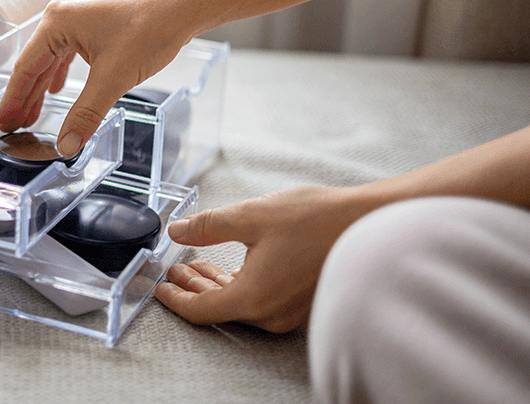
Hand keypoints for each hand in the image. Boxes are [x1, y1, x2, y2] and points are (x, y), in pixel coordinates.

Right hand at [0, 0, 192, 155]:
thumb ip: (86, 114)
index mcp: (57, 22)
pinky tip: (56, 90)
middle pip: (35, 64)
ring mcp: (76, 16)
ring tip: (31, 115)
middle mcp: (61, 15)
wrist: (182, 7)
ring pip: (50, 60)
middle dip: (25, 98)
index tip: (3, 123)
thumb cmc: (150, 28)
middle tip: (12, 126)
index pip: (26, 68)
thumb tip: (67, 145)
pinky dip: (59, 74)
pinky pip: (66, 53)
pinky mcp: (92, 22)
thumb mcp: (113, 78)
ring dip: (41, 88)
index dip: (14, 100)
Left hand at [155, 186, 371, 332]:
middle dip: (191, 288)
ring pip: (239, 303)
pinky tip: (229, 265)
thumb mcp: (250, 216)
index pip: (201, 310)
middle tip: (174, 269)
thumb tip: (178, 230)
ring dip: (213, 285)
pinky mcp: (299, 300)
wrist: (369, 223)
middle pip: (219, 309)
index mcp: (254, 298)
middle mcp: (270, 313)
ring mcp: (287, 310)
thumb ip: (208, 225)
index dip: (175, 298)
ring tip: (194, 263)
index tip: (160, 287)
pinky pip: (258, 299)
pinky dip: (237, 284)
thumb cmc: (316, 220)